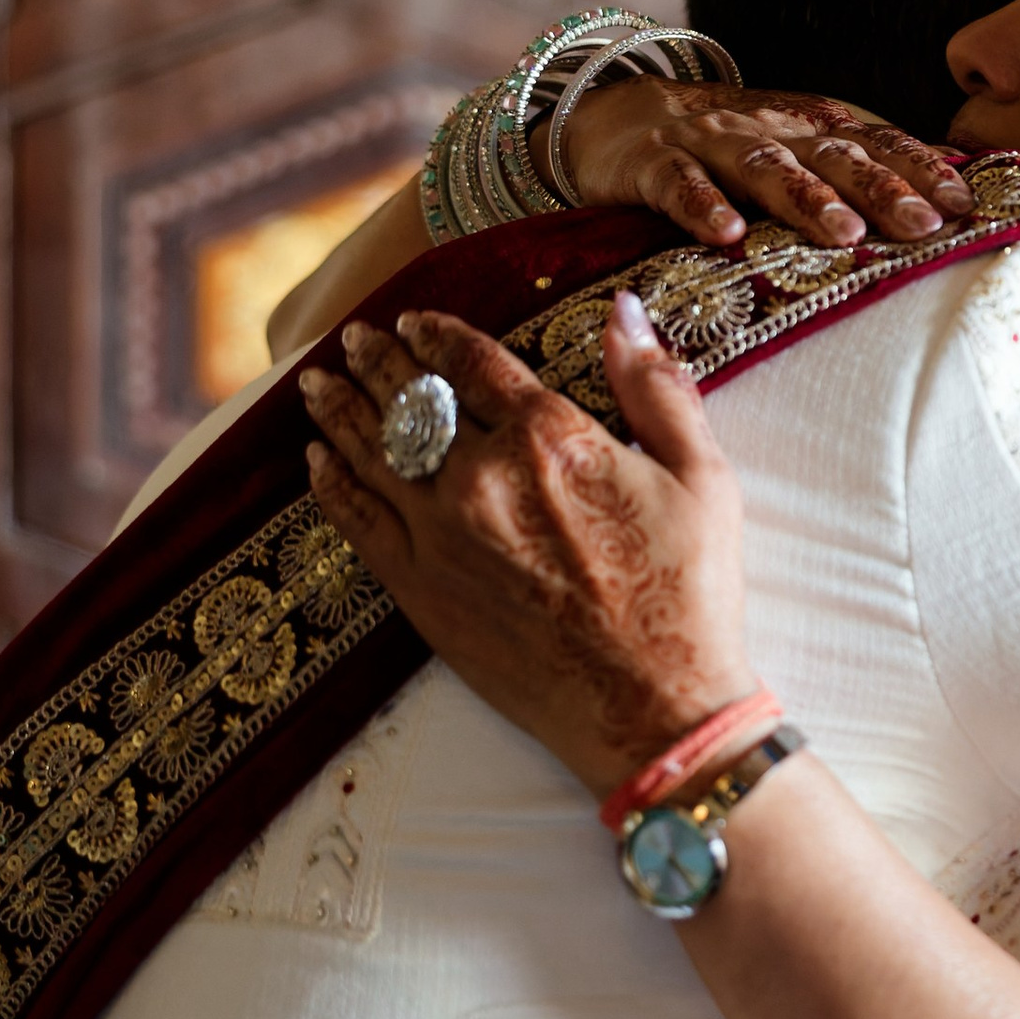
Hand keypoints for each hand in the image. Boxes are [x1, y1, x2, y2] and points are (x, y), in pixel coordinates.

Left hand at [298, 300, 753, 796]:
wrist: (650, 707)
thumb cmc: (689, 594)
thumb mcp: (703, 477)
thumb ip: (657, 388)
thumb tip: (624, 311)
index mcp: (552, 438)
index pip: (476, 363)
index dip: (440, 334)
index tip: (416, 320)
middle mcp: (483, 477)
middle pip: (414, 399)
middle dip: (380, 361)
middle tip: (356, 338)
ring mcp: (441, 535)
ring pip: (374, 452)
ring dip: (341, 410)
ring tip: (316, 383)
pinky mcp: (419, 590)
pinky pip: (357, 523)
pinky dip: (332, 485)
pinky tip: (316, 461)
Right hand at [557, 79, 971, 252]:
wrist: (616, 112)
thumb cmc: (727, 147)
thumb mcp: (795, 147)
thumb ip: (861, 164)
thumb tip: (951, 184)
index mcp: (808, 127)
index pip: (874, 142)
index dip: (918, 168)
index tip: (960, 202)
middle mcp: (768, 130)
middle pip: (832, 156)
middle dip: (881, 189)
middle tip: (923, 224)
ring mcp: (710, 144)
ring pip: (765, 168)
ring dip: (806, 200)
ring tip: (845, 234)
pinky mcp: (653, 164)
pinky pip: (679, 185)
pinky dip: (702, 206)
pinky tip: (725, 235)